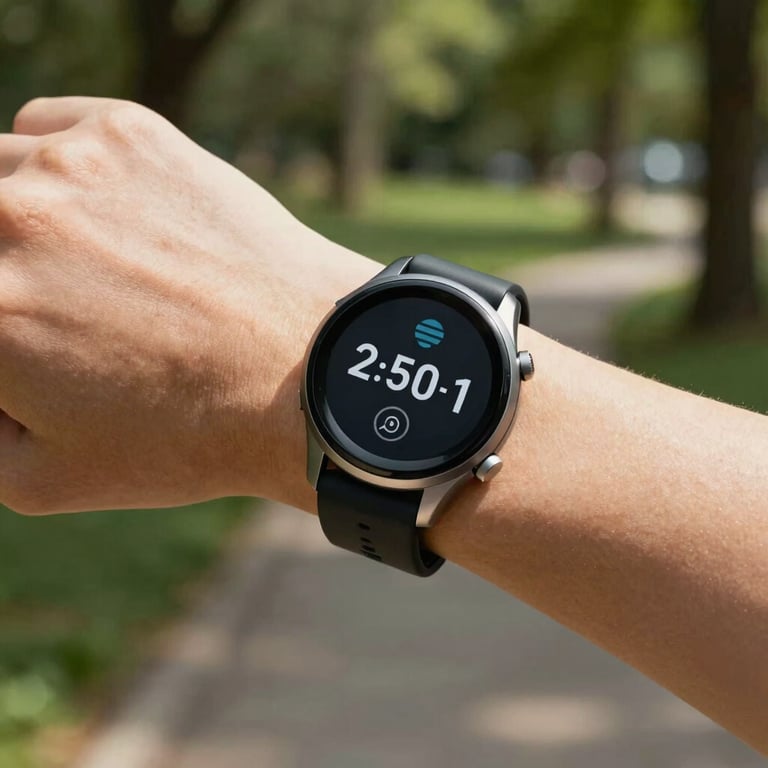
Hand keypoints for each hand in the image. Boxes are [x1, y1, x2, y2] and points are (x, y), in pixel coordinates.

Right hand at [0, 97, 375, 513]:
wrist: (307, 369)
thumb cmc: (188, 434)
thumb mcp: (46, 477)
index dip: (0, 327)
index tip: (19, 333)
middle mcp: (9, 221)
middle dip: (1, 276)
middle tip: (42, 303)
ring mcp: (71, 166)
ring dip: (11, 217)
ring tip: (68, 263)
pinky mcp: (129, 132)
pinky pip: (44, 128)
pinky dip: (50, 164)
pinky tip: (92, 209)